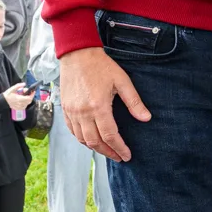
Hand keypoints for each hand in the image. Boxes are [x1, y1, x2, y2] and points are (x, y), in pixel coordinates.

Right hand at [3, 83, 33, 110]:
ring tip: (26, 96)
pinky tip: (23, 100)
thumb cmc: (7, 95)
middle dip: (31, 96)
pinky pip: (24, 107)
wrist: (2, 101)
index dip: (32, 95)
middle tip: (30, 92)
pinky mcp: (17, 108)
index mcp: (19, 99)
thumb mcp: (12, 89)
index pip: (28, 98)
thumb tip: (24, 84)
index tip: (33, 91)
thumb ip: (18, 86)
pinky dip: (25, 104)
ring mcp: (18, 107)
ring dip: (28, 100)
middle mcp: (19, 103)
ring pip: (27, 104)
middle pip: (29, 101)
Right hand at [60, 47, 151, 162]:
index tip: (127, 155)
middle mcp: (82, 113)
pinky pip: (72, 131)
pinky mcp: (65, 109)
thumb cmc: (101, 66)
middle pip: (95, 142)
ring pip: (82, 139)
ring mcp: (72, 112)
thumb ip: (134, 102)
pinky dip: (82, 139)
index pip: (110, 135)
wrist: (78, 55)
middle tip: (119, 157)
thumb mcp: (122, 81)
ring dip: (95, 148)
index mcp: (98, 107)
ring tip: (107, 150)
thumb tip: (146, 118)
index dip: (119, 148)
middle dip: (108, 152)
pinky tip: (91, 140)